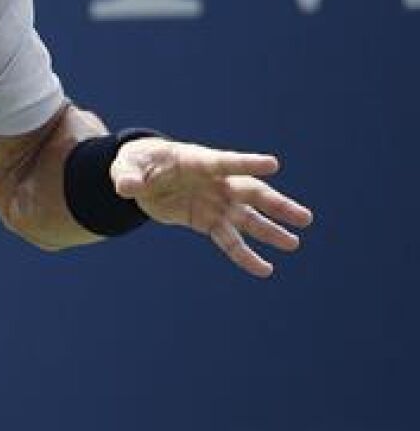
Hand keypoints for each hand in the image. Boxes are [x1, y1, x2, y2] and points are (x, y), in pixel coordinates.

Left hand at [111, 138, 313, 277]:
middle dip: (276, 205)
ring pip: (247, 218)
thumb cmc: (136, 163)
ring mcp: (213, 202)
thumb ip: (128, 176)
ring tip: (294, 244)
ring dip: (270, 231)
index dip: (247, 163)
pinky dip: (244, 254)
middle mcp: (213, 182)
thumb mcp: (126, 166)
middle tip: (304, 218)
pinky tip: (264, 269)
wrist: (139, 176)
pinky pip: (228, 239)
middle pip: (250, 192)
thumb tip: (126, 187)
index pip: (224, 162)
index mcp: (196, 161)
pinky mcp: (206, 221)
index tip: (273, 164)